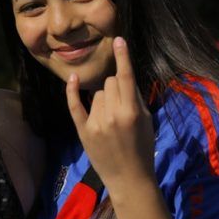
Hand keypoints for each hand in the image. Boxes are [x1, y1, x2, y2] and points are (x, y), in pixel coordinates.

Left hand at [65, 37, 155, 195]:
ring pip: (97, 93)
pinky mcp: (82, 130)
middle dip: (117, 88)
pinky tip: (71, 78)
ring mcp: (95, 123)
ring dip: (104, 99)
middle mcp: (111, 115)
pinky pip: (74, 105)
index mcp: (131, 113)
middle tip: (122, 105)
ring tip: (112, 119)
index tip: (119, 40)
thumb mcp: (147, 122)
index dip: (123, 58)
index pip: (125, 78)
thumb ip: (136, 99)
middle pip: (110, 83)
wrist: (129, 178)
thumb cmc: (143, 149)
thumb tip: (124, 78)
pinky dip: (72, 91)